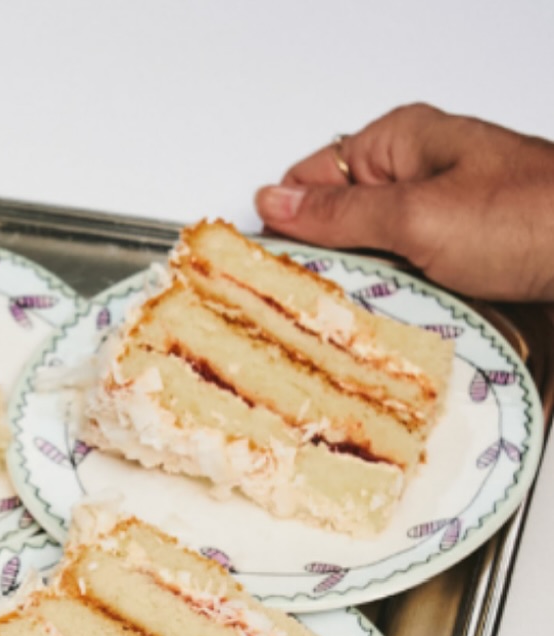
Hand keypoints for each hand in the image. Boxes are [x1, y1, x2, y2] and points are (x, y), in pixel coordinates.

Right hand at [254, 104, 553, 302]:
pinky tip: (390, 332)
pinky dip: (394, 313)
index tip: (268, 271)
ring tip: (354, 326)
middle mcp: (415, 180)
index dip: (286, 227)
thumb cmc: (531, 222)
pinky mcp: (456, 267)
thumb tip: (272, 203)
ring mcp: (437, 226)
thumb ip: (338, 214)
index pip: (309, 182)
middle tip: (313, 307)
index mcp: (398, 145)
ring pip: (367, 268)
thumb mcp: (416, 215)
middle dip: (322, 270)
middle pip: (336, 230)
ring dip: (359, 299)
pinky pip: (403, 292)